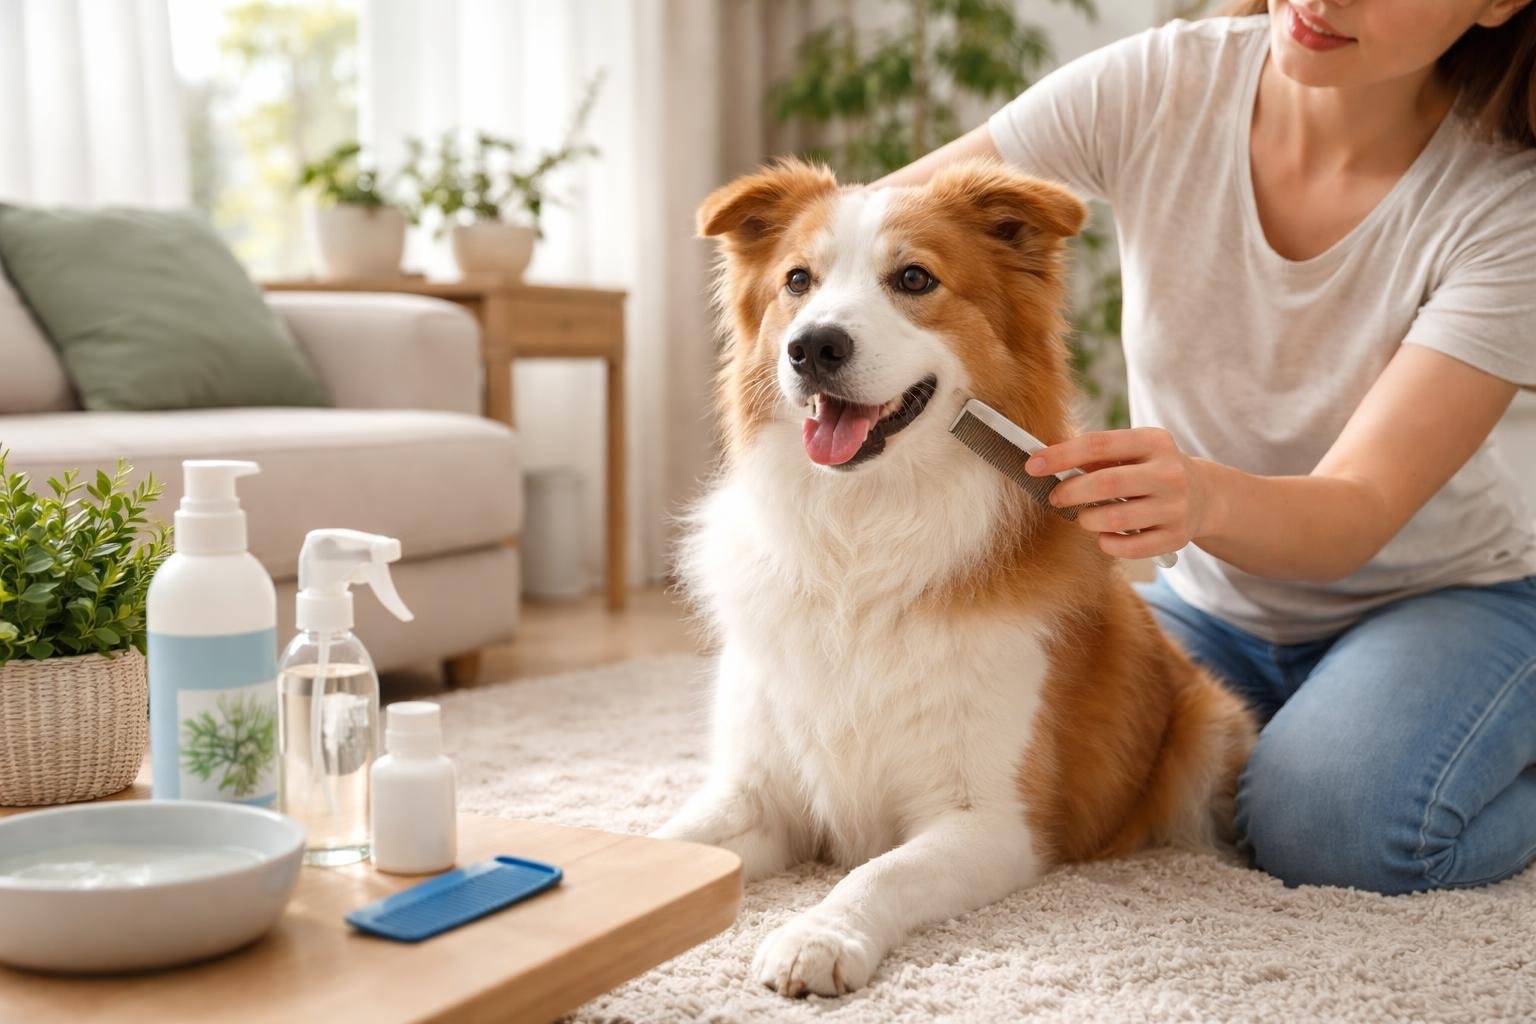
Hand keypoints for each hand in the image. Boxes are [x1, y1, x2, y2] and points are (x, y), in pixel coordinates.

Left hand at [1025, 428, 1209, 559]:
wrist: (1203, 495)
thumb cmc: (1149, 469)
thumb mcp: (1131, 451)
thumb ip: (1095, 456)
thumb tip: (1045, 462)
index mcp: (1154, 441)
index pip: (1098, 444)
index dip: (1061, 455)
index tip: (1032, 465)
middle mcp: (1170, 472)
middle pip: (1107, 483)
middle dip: (1071, 492)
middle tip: (1054, 497)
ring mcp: (1176, 507)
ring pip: (1116, 519)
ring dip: (1088, 519)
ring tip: (1083, 516)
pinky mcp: (1176, 538)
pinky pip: (1128, 547)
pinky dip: (1107, 542)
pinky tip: (1106, 534)